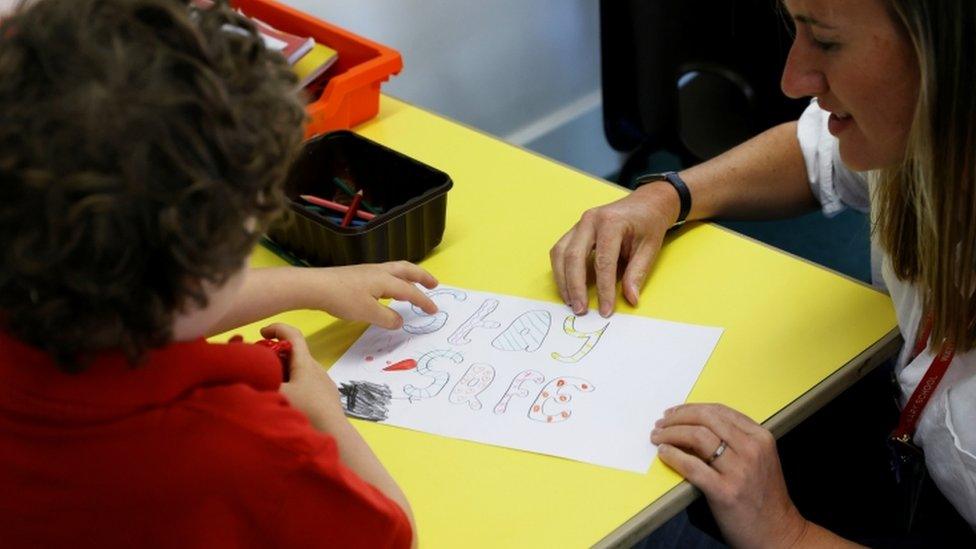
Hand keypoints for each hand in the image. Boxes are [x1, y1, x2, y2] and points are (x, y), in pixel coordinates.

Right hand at [262, 323, 343, 429]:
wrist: (333, 433)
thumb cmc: (305, 410)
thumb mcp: (278, 394)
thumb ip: (261, 382)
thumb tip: (245, 374)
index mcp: (305, 363)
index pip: (293, 334)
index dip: (277, 328)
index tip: (262, 332)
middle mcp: (316, 369)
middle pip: (294, 353)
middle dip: (276, 354)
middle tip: (259, 365)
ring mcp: (324, 382)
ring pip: (300, 370)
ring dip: (285, 371)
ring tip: (270, 385)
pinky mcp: (328, 396)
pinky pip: (307, 383)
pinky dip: (294, 384)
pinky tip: (287, 401)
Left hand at [308, 261, 438, 328]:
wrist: (315, 286)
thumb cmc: (342, 299)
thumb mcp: (368, 313)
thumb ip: (386, 318)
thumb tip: (399, 321)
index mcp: (385, 280)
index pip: (410, 291)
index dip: (424, 301)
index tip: (434, 310)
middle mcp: (379, 272)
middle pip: (407, 270)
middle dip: (422, 277)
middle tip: (435, 284)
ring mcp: (368, 271)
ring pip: (395, 269)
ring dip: (409, 276)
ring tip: (415, 283)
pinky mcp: (358, 275)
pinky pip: (385, 274)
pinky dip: (395, 279)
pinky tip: (388, 289)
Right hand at [549, 182, 678, 316]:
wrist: (646, 203)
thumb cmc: (649, 224)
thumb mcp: (650, 248)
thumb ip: (637, 273)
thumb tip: (630, 299)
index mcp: (611, 222)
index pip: (603, 261)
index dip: (603, 289)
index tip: (606, 310)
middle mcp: (590, 220)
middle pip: (574, 257)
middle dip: (575, 287)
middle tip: (580, 310)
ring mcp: (579, 223)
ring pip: (560, 253)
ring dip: (562, 280)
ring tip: (570, 302)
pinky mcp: (575, 230)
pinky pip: (560, 250)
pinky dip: (560, 270)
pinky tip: (567, 286)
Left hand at [651, 403, 808, 547]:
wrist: (778, 532)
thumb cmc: (763, 496)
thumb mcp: (758, 459)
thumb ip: (735, 441)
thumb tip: (693, 426)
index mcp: (760, 437)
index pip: (719, 411)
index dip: (691, 408)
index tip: (674, 412)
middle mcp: (752, 449)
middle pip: (706, 419)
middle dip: (677, 418)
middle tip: (661, 423)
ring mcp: (740, 470)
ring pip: (697, 436)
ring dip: (671, 433)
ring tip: (658, 437)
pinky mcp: (725, 491)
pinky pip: (692, 466)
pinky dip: (673, 456)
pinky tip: (664, 454)